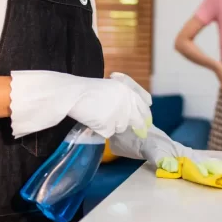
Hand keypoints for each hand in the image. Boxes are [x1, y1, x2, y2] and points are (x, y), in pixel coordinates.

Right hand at [9, 71, 151, 139]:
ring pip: (121, 127)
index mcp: (127, 89)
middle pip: (138, 120)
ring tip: (99, 116)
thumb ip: (122, 98)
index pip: (145, 103)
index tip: (147, 122)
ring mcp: (120, 115)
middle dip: (137, 127)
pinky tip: (93, 121)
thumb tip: (132, 114)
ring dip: (113, 125)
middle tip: (140, 133)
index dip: (146, 113)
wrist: (74, 94)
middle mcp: (127, 102)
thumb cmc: (87, 89)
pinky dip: (101, 130)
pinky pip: (108, 133)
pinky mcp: (110, 126)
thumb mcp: (110, 88)